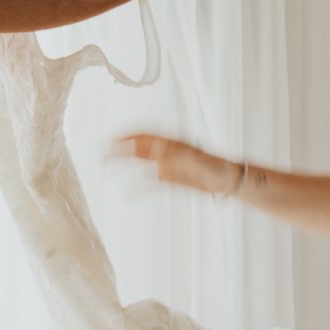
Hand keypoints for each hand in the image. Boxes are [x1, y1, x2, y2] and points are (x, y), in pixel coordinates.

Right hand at [116, 132, 239, 196]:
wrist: (228, 180)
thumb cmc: (216, 166)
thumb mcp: (194, 158)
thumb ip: (173, 154)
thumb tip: (154, 150)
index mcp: (171, 142)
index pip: (145, 136)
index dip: (127, 136)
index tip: (112, 140)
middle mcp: (166, 152)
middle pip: (138, 148)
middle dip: (119, 149)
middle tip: (102, 153)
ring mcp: (167, 166)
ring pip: (140, 163)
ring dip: (123, 165)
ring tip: (106, 168)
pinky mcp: (170, 180)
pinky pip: (148, 184)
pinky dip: (136, 187)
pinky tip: (126, 193)